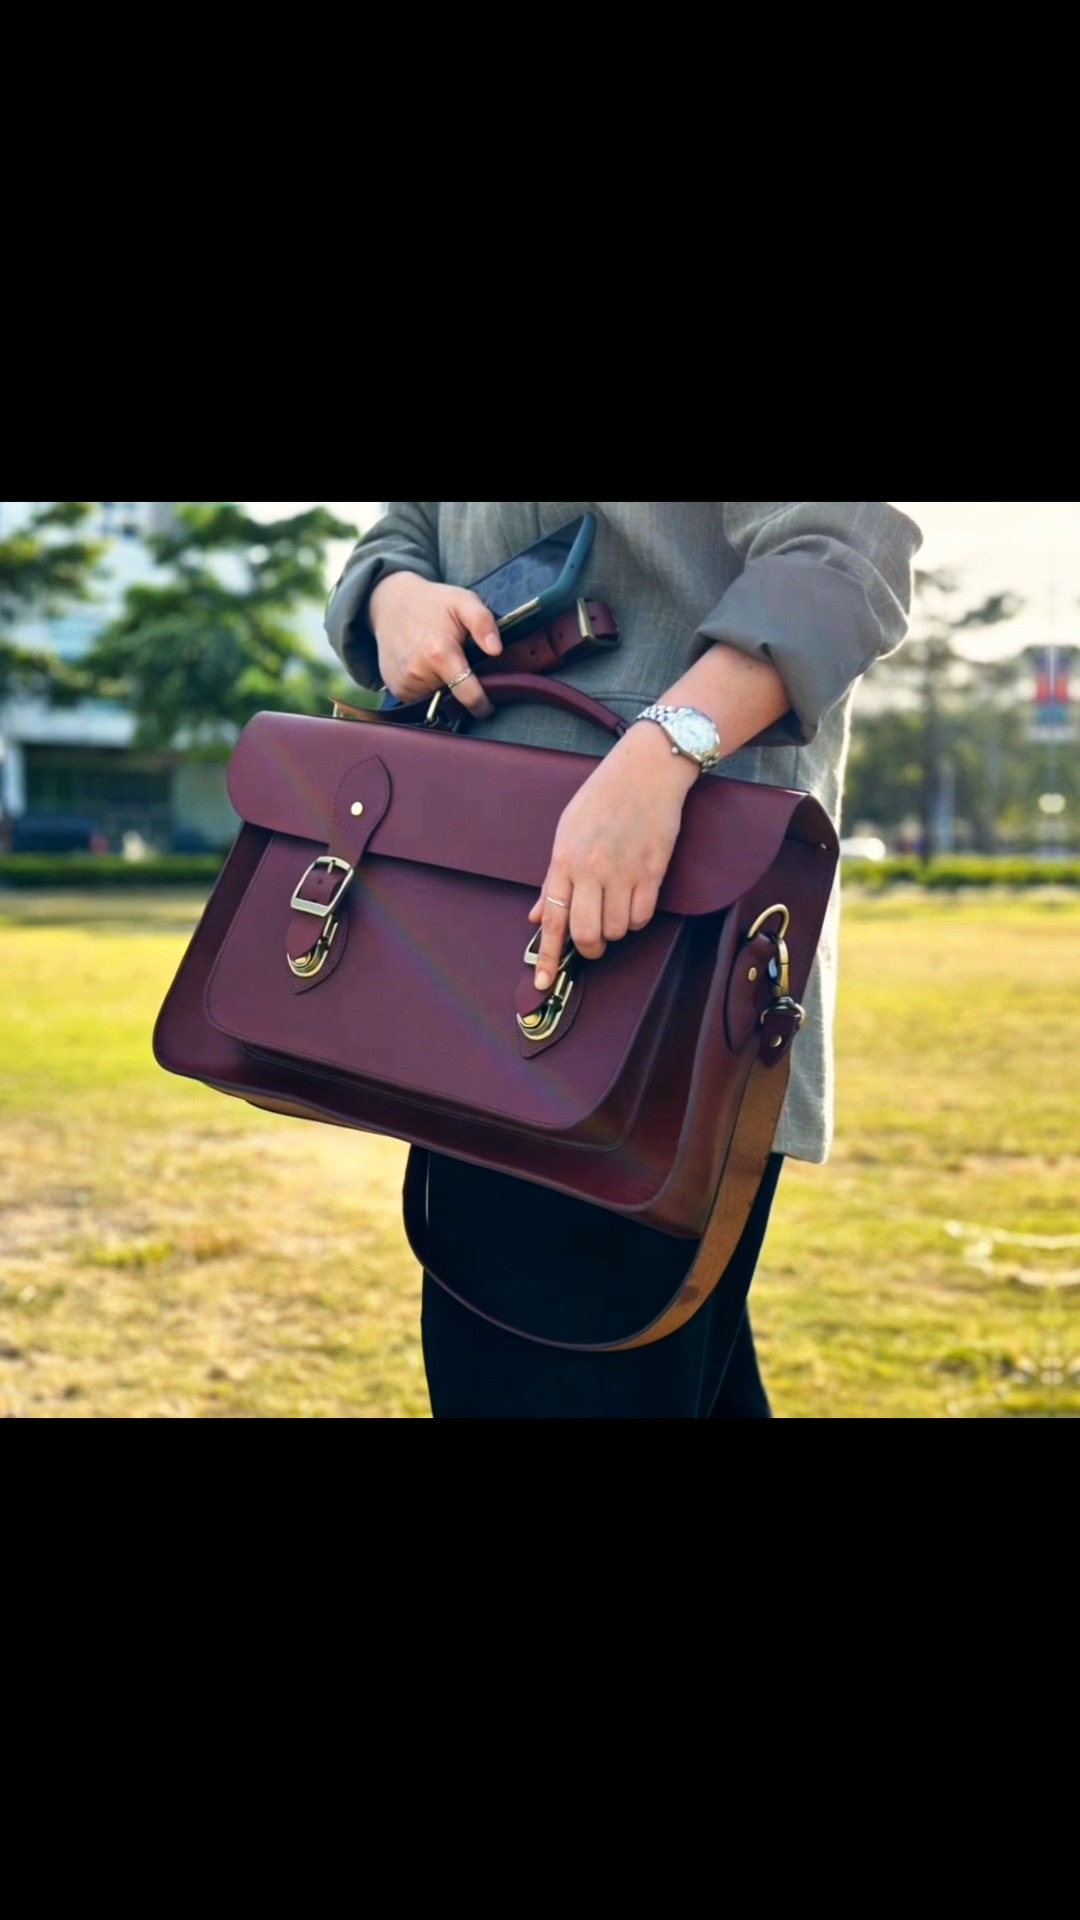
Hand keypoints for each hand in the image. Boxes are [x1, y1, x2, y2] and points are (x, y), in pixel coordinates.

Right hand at [369, 571, 502, 718]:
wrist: (391, 604)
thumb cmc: (433, 603)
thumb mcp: (463, 601)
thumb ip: (483, 623)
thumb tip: (496, 650)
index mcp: (439, 654)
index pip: (468, 696)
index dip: (482, 704)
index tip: (488, 707)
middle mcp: (418, 673)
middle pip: (453, 698)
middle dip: (461, 690)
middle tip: (461, 667)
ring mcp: (404, 683)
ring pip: (436, 701)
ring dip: (443, 690)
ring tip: (441, 664)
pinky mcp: (395, 688)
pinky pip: (420, 700)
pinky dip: (427, 690)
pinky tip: (426, 669)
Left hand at [528, 722, 699, 989]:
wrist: (646, 772)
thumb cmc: (602, 798)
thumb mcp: (566, 832)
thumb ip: (553, 879)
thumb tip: (538, 915)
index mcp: (564, 860)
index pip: (553, 920)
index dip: (548, 957)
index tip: (544, 984)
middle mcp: (592, 870)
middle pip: (587, 934)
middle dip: (590, 949)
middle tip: (593, 944)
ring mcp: (623, 872)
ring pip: (617, 929)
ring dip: (616, 930)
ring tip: (616, 909)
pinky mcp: (652, 871)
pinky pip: (642, 916)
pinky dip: (637, 919)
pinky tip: (635, 902)